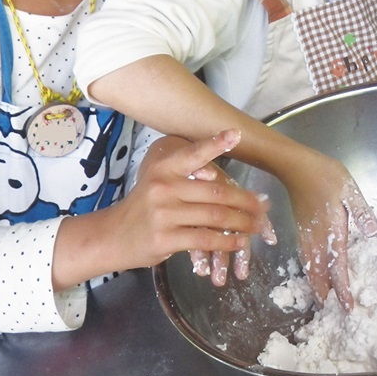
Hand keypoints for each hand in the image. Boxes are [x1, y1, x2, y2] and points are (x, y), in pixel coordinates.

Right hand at [121, 130, 272, 275]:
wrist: (112, 235)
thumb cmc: (145, 205)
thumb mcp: (159, 181)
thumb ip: (187, 176)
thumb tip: (223, 179)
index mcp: (164, 168)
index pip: (193, 153)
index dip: (216, 143)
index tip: (236, 134)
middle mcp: (164, 187)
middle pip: (216, 192)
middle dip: (245, 200)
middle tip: (264, 204)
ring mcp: (164, 214)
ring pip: (215, 216)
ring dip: (242, 222)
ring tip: (257, 225)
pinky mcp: (166, 238)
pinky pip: (205, 239)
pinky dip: (226, 241)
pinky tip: (239, 242)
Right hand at [281, 147, 376, 311]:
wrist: (296, 166)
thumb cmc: (325, 175)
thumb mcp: (349, 190)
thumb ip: (361, 212)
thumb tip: (373, 234)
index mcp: (331, 231)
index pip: (337, 267)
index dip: (342, 289)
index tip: (347, 307)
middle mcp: (316, 238)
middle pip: (319, 273)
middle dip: (325, 292)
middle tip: (330, 309)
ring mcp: (305, 234)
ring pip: (309, 266)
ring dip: (315, 283)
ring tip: (320, 297)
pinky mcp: (300, 227)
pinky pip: (303, 256)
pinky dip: (307, 268)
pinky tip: (309, 269)